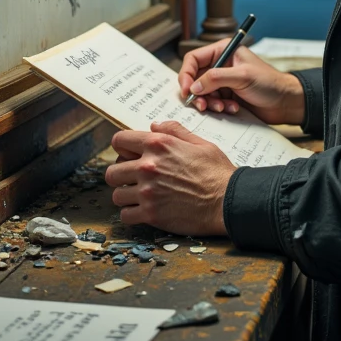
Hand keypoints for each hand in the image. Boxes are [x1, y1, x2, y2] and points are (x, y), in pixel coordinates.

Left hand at [105, 121, 233, 233]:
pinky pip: (125, 215)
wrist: (228, 201)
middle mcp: (148, 166)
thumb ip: (174, 131)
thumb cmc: (217, 172)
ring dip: (126, 195)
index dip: (122, 147)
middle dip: (121, 174)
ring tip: (139, 196)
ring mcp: (148, 192)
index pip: (119, 141)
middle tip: (133, 179)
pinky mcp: (151, 214)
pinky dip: (132, 214)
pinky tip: (143, 210)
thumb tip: (154, 126)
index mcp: (158, 145)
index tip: (129, 155)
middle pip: (112, 171)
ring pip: (117, 194)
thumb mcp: (199, 143)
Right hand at [178, 40, 305, 125]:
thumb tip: (193, 86)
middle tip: (202, 105)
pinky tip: (232, 109)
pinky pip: (211, 103)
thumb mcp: (243, 76)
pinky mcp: (225, 96)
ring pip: (202, 93)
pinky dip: (218, 108)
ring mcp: (222, 82)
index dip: (186, 74)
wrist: (284, 102)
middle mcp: (220, 65)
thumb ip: (216, 78)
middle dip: (198, 93)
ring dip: (210, 103)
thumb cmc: (269, 83)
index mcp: (223, 51)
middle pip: (194, 78)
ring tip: (223, 107)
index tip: (186, 90)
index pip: (193, 59)